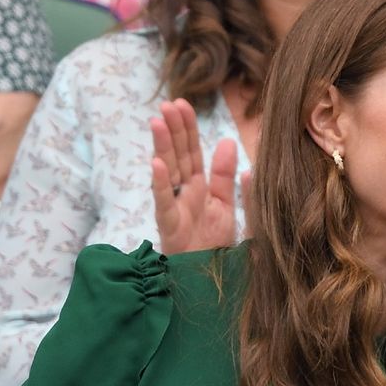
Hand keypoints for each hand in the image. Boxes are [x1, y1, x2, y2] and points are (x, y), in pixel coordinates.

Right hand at [150, 98, 250, 254]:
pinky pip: (164, 204)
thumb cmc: (216, 247)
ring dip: (163, 147)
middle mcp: (185, 196)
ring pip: (168, 174)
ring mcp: (176, 210)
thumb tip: (228, 142)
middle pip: (179, 158)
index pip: (193, 152)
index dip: (188, 129)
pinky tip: (156, 163)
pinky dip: (160, 184)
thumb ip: (227, 178)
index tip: (183, 103)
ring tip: (157, 122)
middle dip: (173, 131)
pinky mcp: (171, 228)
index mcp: (200, 189)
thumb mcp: (228, 207)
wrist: (212, 282)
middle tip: (168, 104)